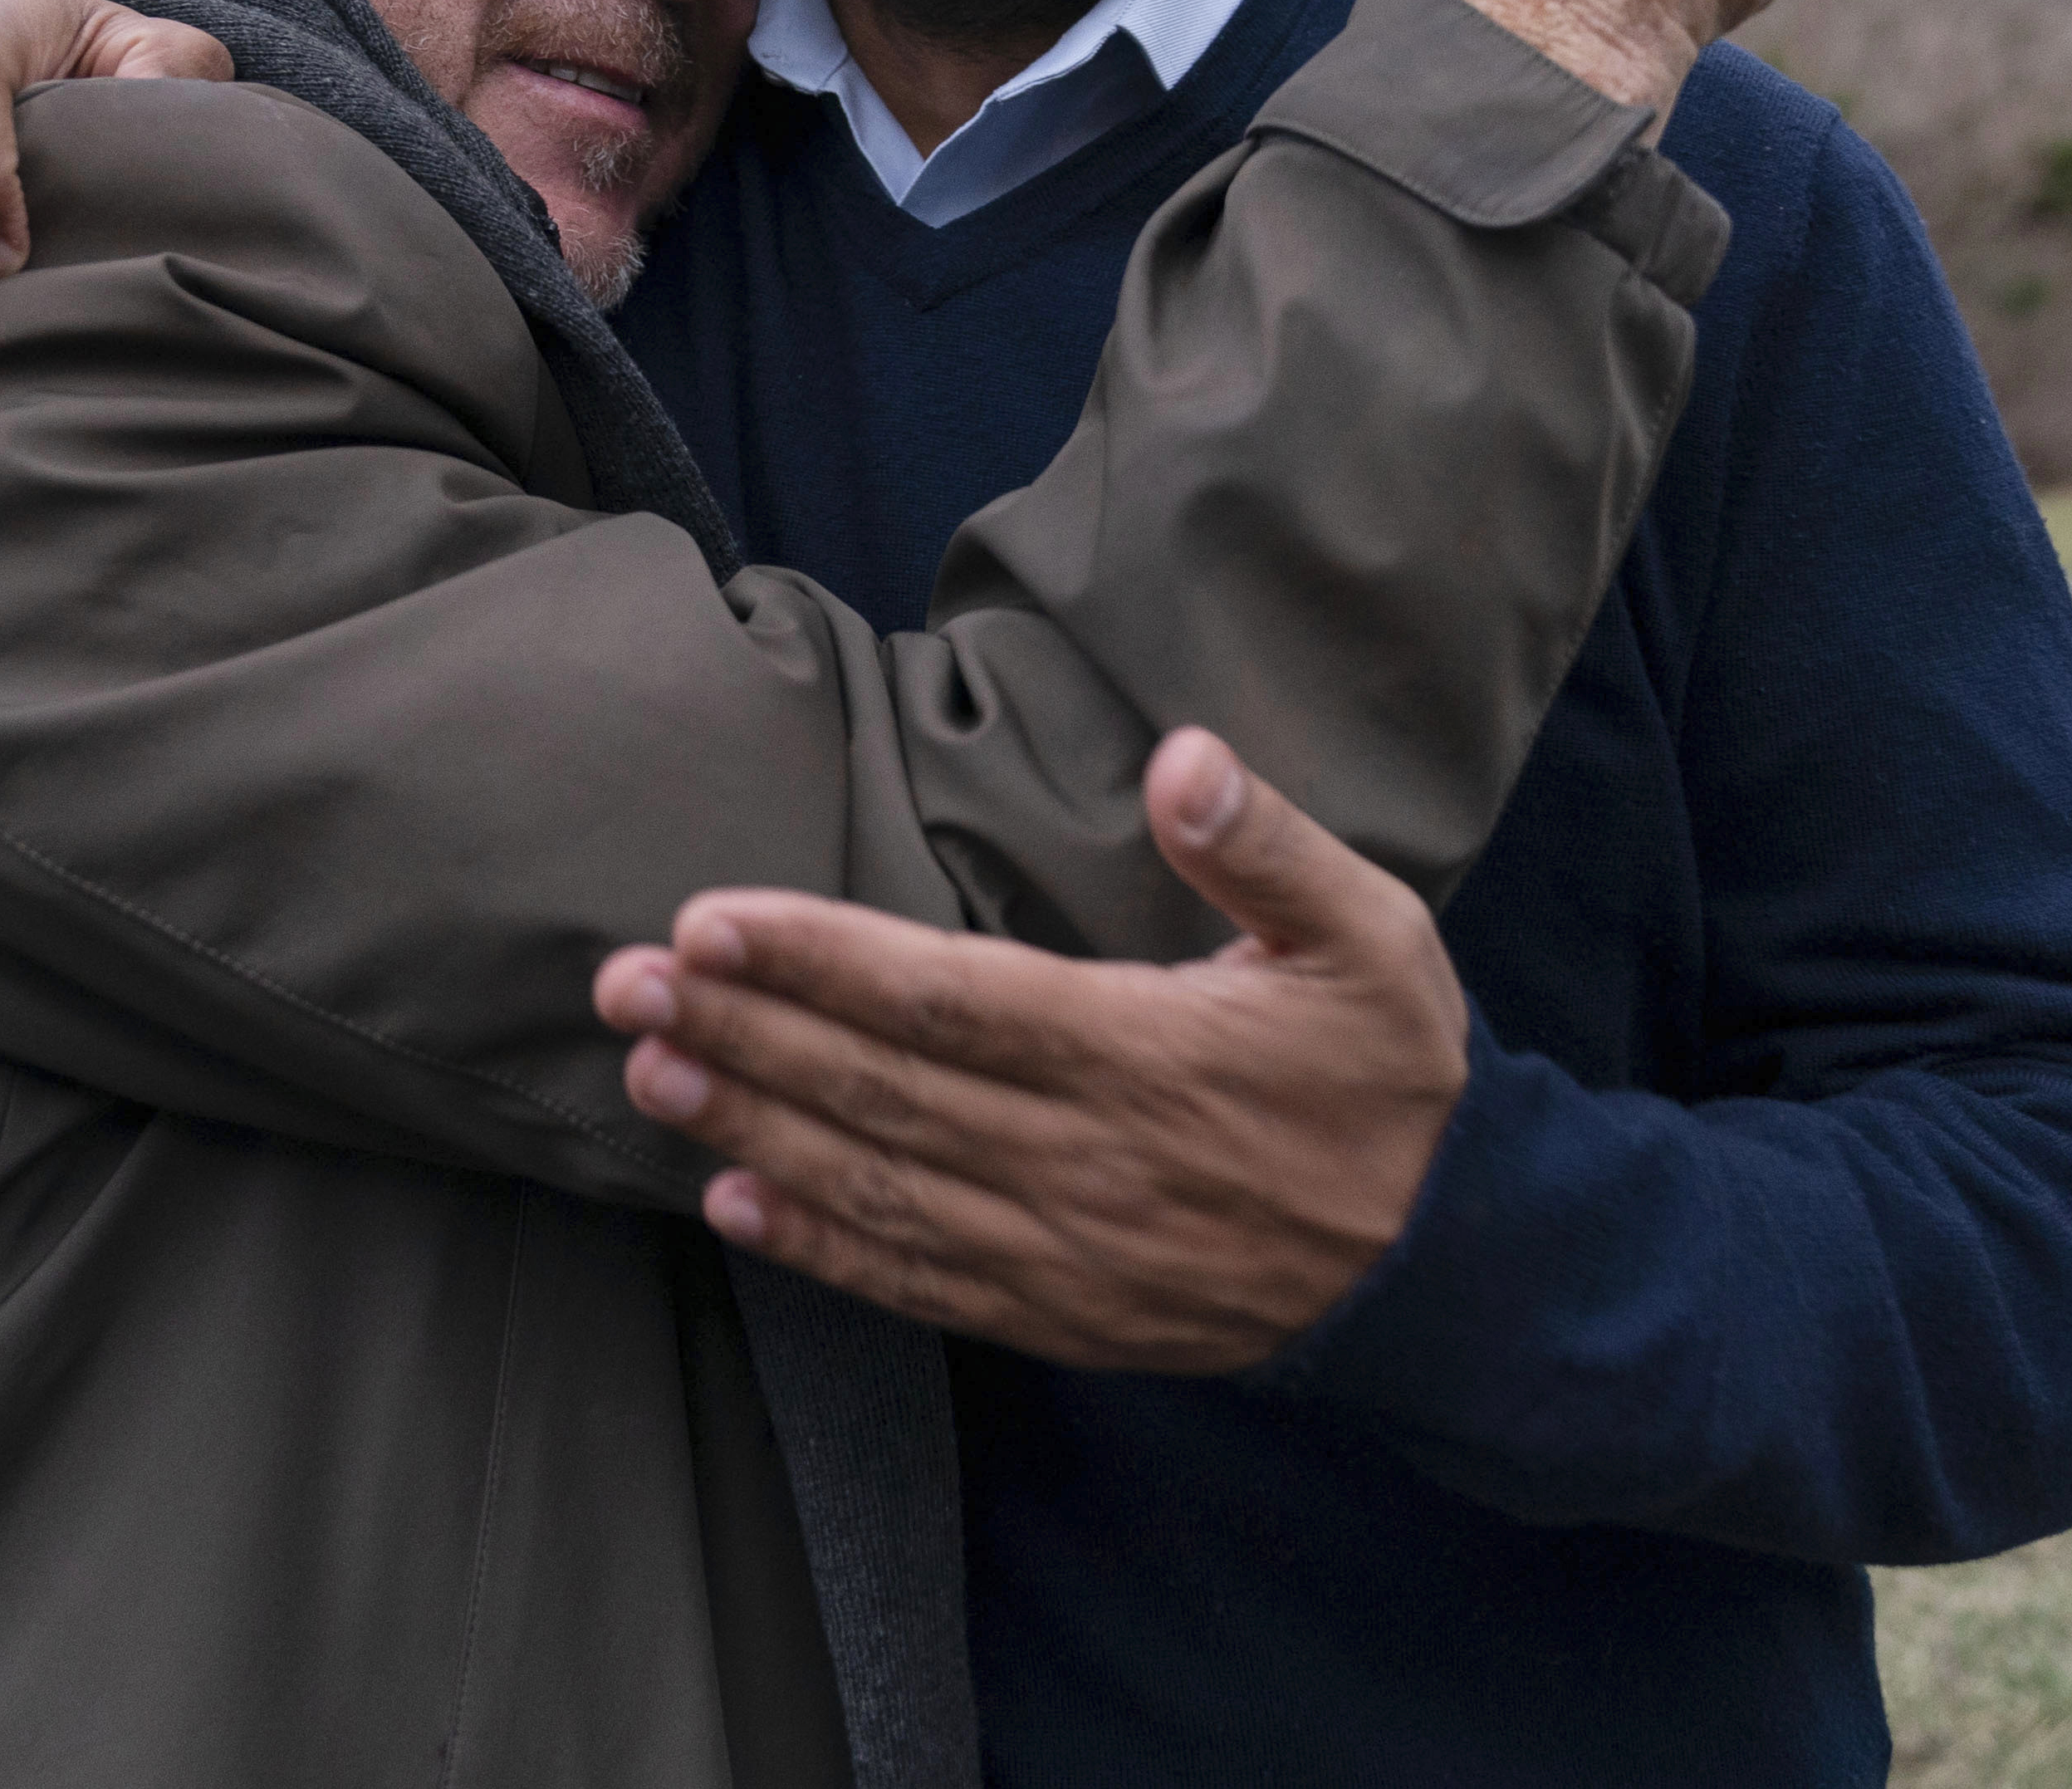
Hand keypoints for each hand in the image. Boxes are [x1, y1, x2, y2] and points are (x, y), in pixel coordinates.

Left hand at [593, 731, 1469, 1373]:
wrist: (1450, 1266)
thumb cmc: (1395, 1079)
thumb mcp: (1374, 937)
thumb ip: (1269, 847)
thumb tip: (1182, 757)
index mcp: (1149, 1054)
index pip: (950, 1000)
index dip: (820, 961)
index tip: (711, 920)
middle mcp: (1091, 1162)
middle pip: (884, 1093)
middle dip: (744, 1033)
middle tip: (622, 983)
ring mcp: (1070, 1252)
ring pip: (881, 1189)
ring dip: (752, 1132)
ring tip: (649, 1071)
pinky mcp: (1066, 1315)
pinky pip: (921, 1283)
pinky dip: (820, 1249)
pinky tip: (733, 1204)